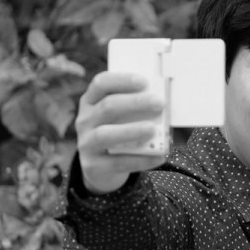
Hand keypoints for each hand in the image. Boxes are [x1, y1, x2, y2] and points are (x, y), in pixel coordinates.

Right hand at [75, 71, 166, 193]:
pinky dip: (140, 160)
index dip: (122, 80)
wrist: (101, 169)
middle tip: (159, 103)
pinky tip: (159, 156)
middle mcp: (84, 120)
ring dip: (131, 130)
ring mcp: (86, 144)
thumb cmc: (117, 134)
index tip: (144, 82)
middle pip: (107, 107)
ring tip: (153, 129)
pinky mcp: (93, 166)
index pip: (100, 83)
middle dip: (135, 103)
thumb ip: (134, 110)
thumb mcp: (119, 118)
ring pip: (104, 134)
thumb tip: (164, 104)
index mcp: (91, 102)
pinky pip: (117, 162)